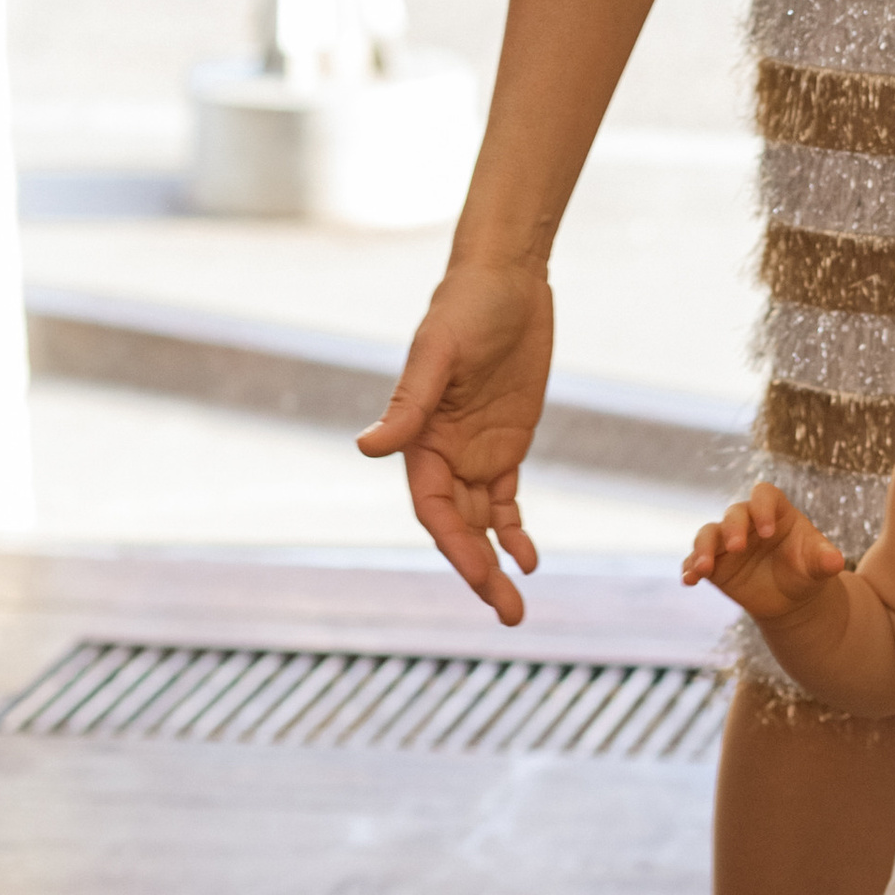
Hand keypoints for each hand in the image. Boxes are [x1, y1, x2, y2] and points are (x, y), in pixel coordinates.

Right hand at [356, 263, 554, 623]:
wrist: (506, 279)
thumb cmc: (465, 308)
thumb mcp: (439, 353)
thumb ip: (409, 404)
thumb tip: (366, 449)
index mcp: (421, 439)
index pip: (433, 509)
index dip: (455, 546)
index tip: (482, 576)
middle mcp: (444, 453)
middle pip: (458, 527)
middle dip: (479, 572)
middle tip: (507, 614)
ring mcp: (476, 451)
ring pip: (483, 522)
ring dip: (497, 562)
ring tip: (516, 606)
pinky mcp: (508, 442)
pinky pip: (507, 500)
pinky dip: (516, 531)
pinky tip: (528, 560)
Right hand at [682, 482, 847, 623]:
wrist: (792, 597)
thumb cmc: (807, 570)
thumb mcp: (818, 565)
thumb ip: (825, 560)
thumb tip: (836, 561)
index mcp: (775, 511)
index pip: (764, 495)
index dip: (763, 508)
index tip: (768, 532)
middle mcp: (748, 521)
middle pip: (734, 514)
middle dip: (733, 529)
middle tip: (736, 548)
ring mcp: (727, 541)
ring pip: (708, 534)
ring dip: (703, 548)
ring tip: (704, 568)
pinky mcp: (714, 563)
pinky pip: (696, 560)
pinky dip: (690, 568)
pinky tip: (689, 580)